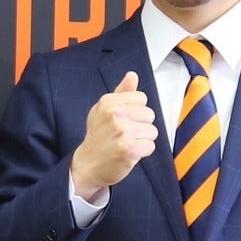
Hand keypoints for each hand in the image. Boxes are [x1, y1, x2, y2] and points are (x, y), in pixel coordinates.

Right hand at [69, 71, 157, 200]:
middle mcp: (115, 114)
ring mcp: (123, 132)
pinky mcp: (130, 149)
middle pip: (149, 114)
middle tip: (125, 134)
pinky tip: (129, 153)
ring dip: (142, 140)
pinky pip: (150, 146)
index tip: (124, 120)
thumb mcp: (103, 110)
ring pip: (152, 131)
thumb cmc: (98, 136)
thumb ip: (121, 93)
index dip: (136, 111)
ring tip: (127, 143)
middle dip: (141, 125)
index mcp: (109, 102)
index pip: (142, 98)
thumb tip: (132, 75)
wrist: (88, 165)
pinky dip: (142, 152)